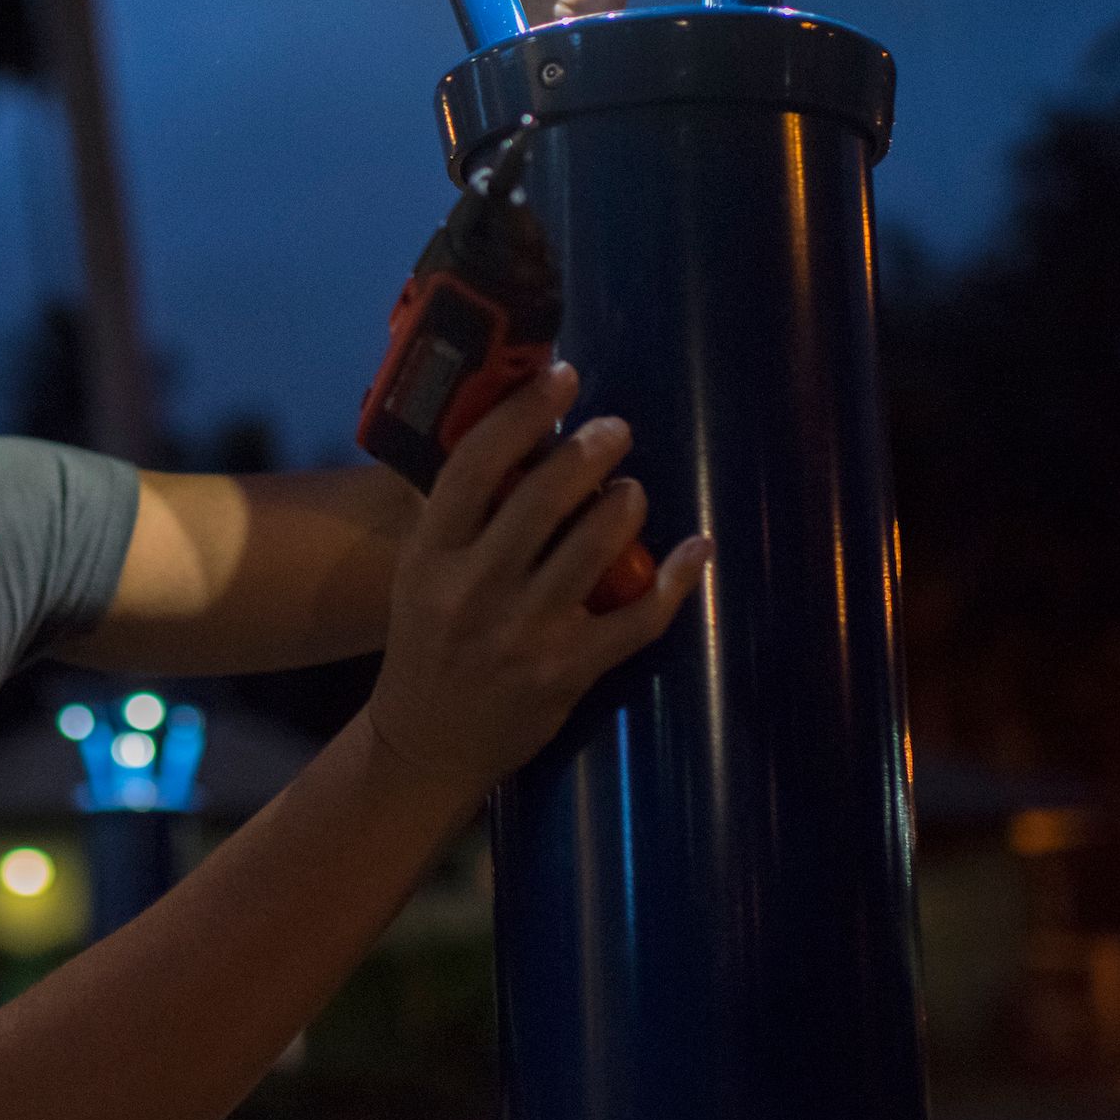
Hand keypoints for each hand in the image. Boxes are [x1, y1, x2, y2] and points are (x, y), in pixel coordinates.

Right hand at [364, 362, 709, 790]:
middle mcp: (474, 589)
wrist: (427, 740)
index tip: (561, 379)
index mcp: (431, 554)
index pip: (474, 465)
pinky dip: (677, 578)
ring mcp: (524, 632)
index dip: (523, 413)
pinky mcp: (568, 670)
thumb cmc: (429, 640)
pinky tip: (697, 549)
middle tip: (615, 430)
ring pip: (595, 547)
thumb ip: (462, 515)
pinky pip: (638, 616)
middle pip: (542, 497)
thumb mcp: (422, 572)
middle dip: (591, 451)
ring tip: (632, 490)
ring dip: (626, 504)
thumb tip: (526, 436)